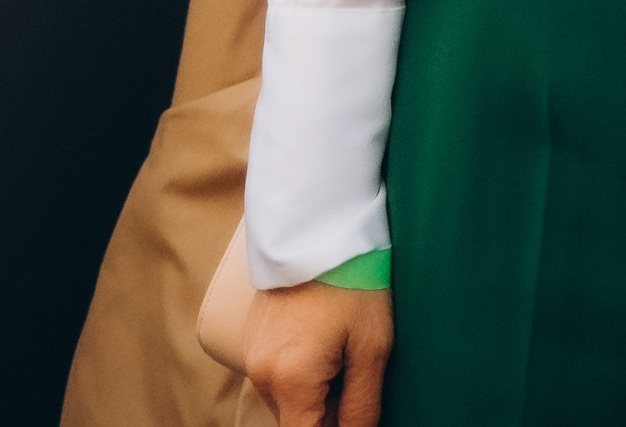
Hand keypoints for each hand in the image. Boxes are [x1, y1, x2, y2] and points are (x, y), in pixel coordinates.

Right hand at [243, 277, 392, 426]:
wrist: (320, 218)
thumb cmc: (352, 278)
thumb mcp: (371, 346)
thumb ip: (361, 406)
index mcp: (290, 381)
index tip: (353, 414)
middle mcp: (262, 374)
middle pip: (296, 421)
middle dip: (327, 415)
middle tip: (357, 377)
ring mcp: (254, 354)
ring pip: (287, 400)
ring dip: (315, 395)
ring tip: (345, 354)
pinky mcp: (256, 337)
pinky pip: (278, 376)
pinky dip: (302, 375)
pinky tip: (327, 343)